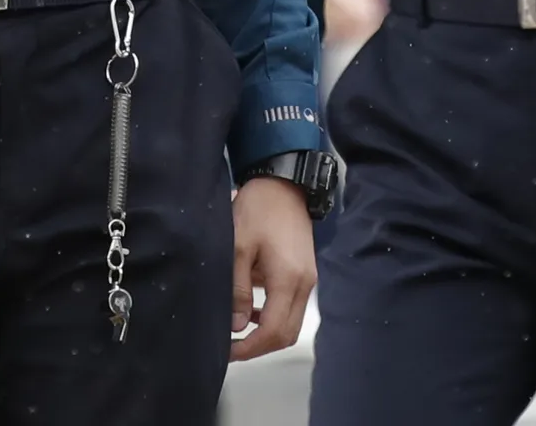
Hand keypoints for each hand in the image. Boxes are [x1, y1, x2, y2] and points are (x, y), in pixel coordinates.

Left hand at [228, 173, 317, 360]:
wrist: (283, 183)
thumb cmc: (259, 209)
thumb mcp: (237, 247)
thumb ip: (238, 290)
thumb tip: (237, 325)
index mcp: (289, 279)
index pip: (274, 331)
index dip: (250, 348)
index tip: (228, 351)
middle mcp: (304, 283)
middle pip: (286, 334)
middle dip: (259, 347)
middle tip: (232, 347)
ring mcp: (308, 278)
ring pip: (291, 323)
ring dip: (267, 333)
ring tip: (238, 330)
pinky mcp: (305, 272)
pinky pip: (292, 307)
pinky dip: (274, 316)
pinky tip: (253, 309)